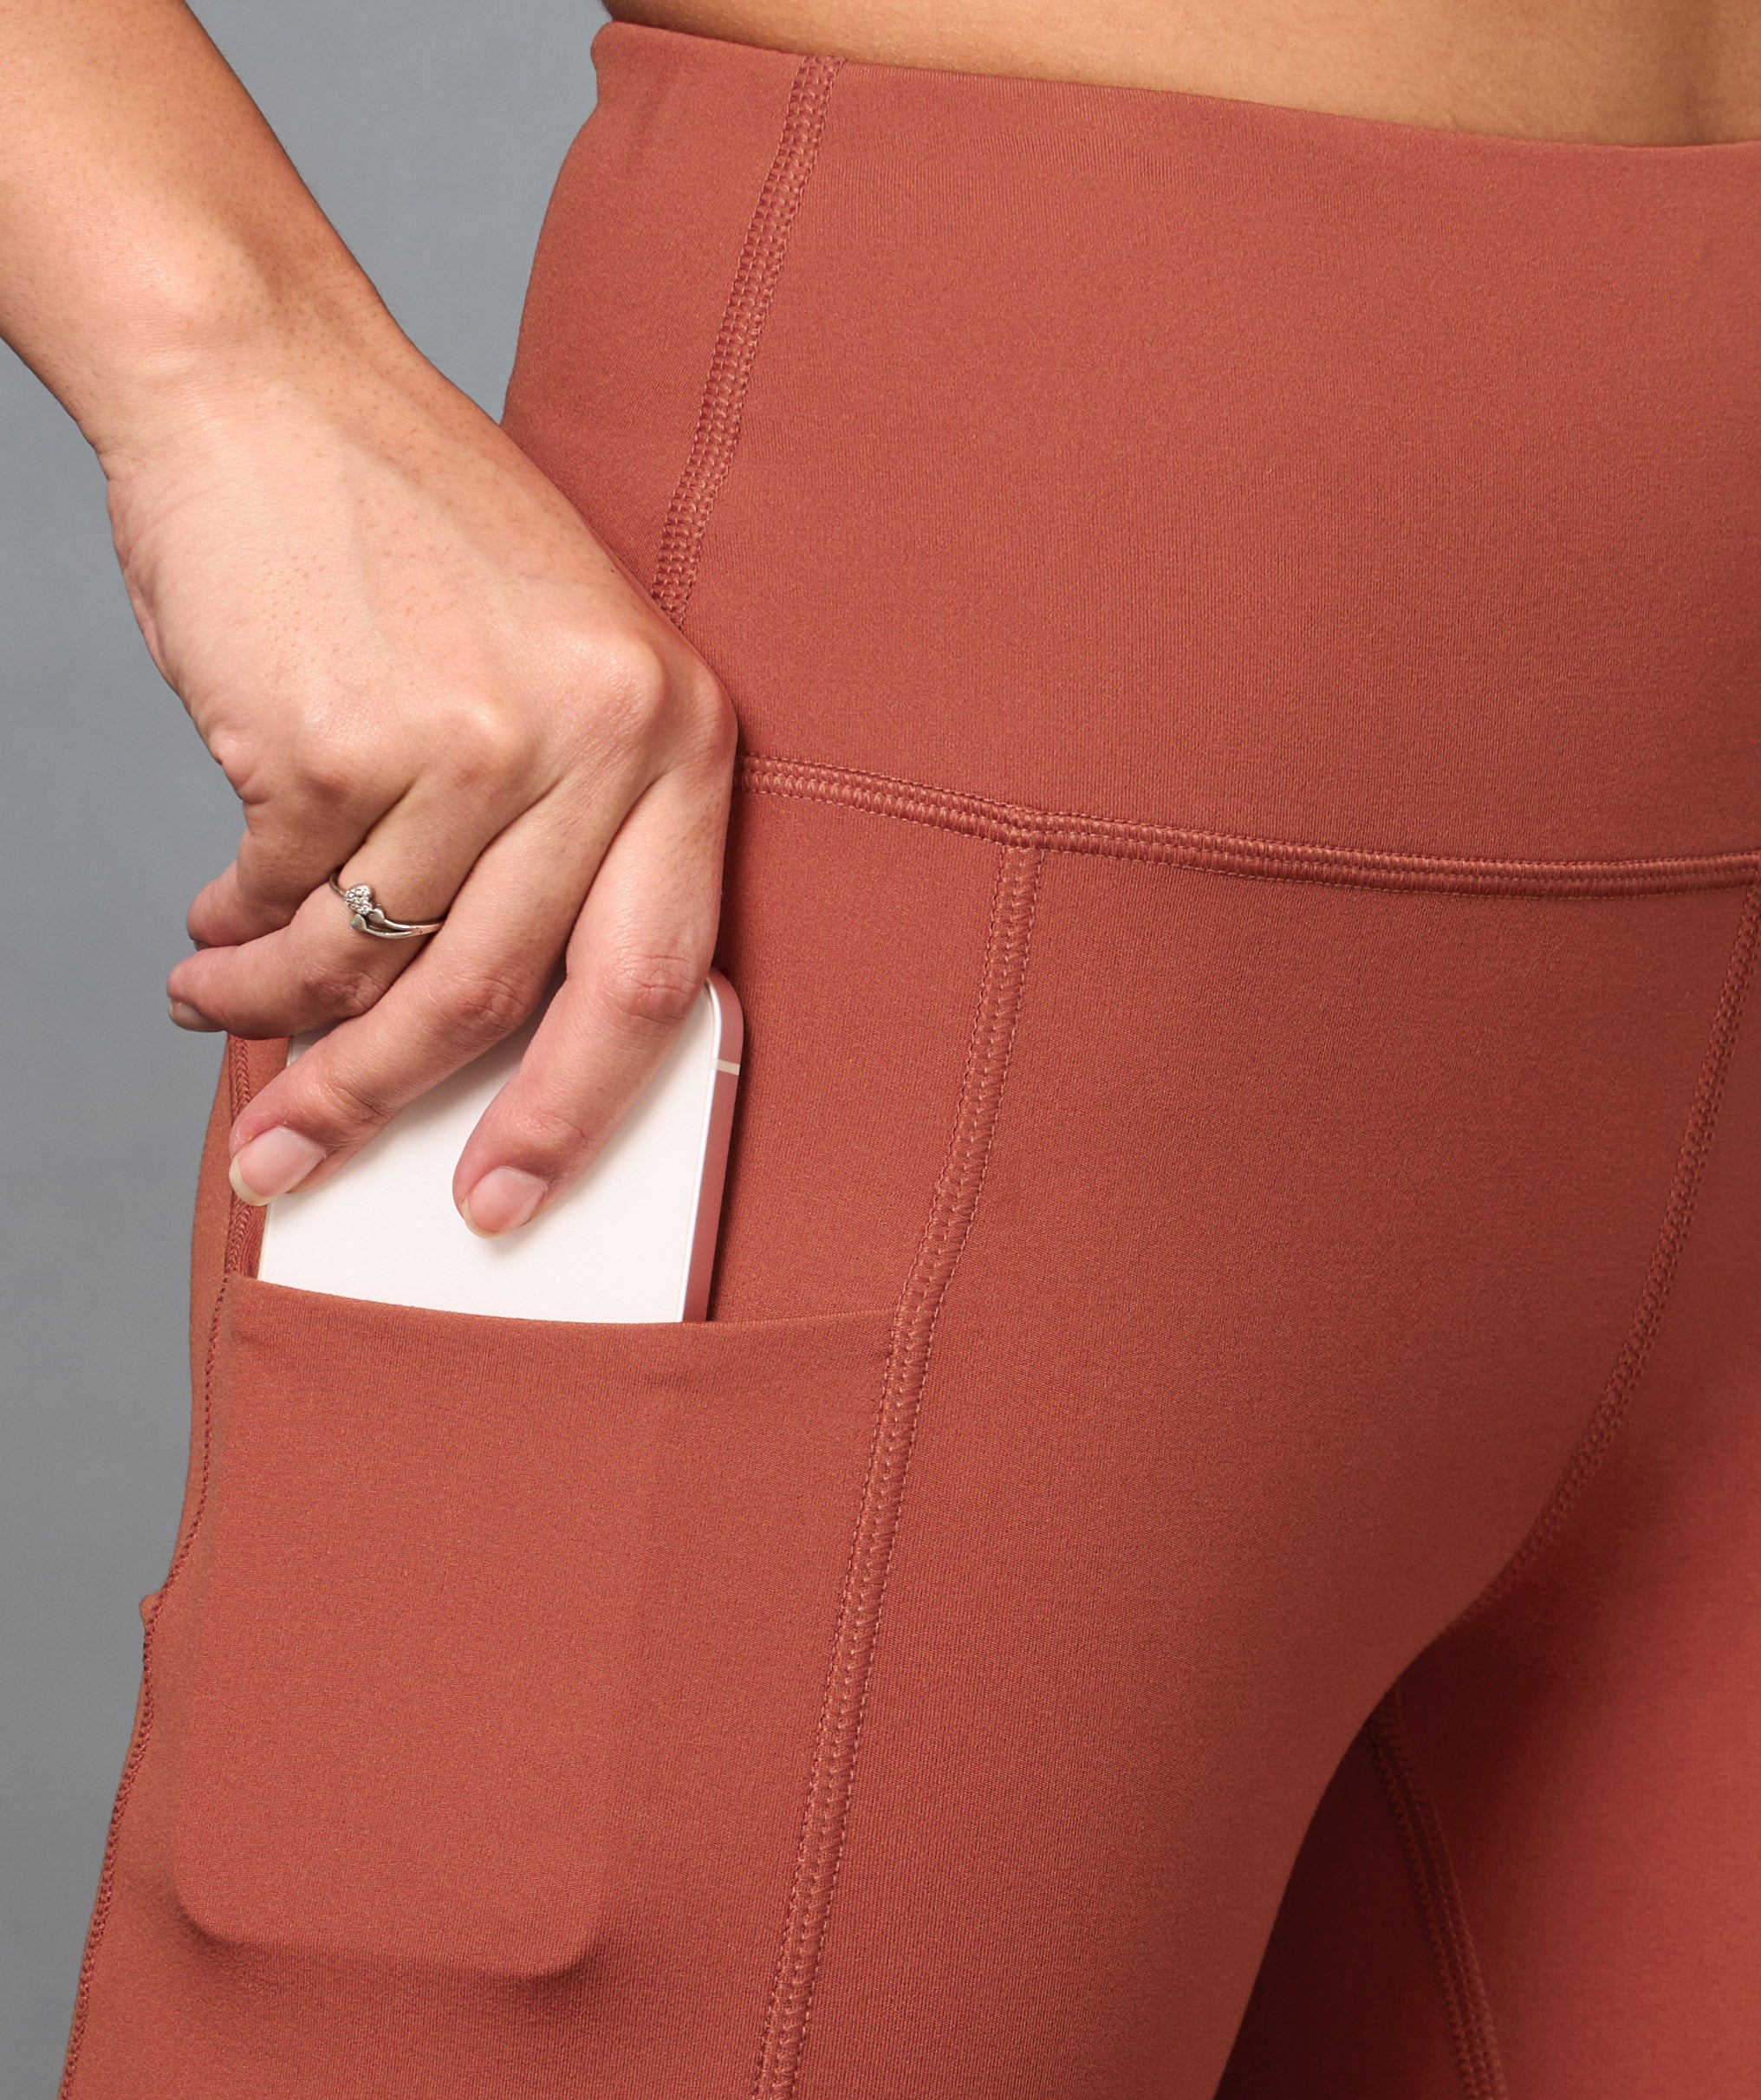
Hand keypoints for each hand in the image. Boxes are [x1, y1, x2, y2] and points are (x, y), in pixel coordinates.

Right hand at [111, 329, 735, 1232]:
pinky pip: (284, 895)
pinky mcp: (335, 737)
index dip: (582, 1111)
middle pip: (500, 998)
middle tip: (301, 1162)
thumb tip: (494, 1044)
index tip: (513, 1199)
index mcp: (680, 733)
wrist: (263, 372)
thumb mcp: (556, 664)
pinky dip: (238, 934)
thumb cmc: (408, 535)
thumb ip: (562, 834)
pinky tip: (213, 932)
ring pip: (370, 960)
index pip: (657, 976)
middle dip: (388, 1102)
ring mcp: (470, 741)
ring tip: (218, 1010)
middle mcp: (598, 742)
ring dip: (276, 1017)